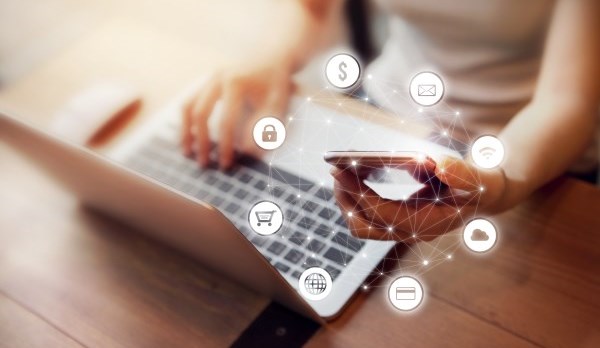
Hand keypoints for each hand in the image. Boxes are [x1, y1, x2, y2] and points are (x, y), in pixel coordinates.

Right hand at [181, 61, 294, 168]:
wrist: (273, 56)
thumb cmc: (276, 84)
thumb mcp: (276, 105)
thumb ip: (263, 127)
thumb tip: (245, 152)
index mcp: (235, 82)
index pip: (226, 121)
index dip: (225, 146)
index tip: (225, 164)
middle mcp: (218, 78)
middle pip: (201, 114)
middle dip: (202, 142)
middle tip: (204, 164)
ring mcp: (209, 78)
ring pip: (188, 106)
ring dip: (186, 132)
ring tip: (187, 153)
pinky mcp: (206, 82)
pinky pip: (189, 102)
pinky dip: (186, 122)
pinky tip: (188, 139)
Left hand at [331, 156, 507, 242]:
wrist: (483, 195)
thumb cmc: (477, 185)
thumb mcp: (476, 176)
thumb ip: (461, 172)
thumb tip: (440, 166)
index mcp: (427, 224)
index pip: (382, 215)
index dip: (358, 193)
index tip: (339, 171)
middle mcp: (410, 232)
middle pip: (363, 226)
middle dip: (345, 199)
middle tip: (335, 170)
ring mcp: (401, 229)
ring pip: (360, 224)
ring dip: (346, 199)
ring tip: (339, 171)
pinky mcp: (395, 220)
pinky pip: (365, 214)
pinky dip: (355, 196)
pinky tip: (353, 174)